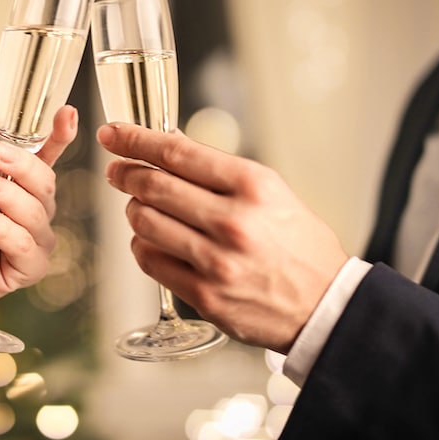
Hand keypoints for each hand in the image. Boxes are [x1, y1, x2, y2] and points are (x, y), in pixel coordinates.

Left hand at [0, 103, 77, 314]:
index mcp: (23, 184)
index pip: (48, 157)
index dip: (61, 135)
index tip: (66, 113)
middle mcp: (36, 209)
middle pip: (45, 182)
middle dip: (22, 166)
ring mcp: (36, 239)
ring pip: (37, 212)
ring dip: (8, 195)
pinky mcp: (28, 268)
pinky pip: (26, 245)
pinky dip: (4, 228)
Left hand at [96, 123, 348, 353]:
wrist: (325, 305)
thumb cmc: (298, 244)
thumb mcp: (271, 191)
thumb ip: (219, 172)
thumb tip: (169, 148)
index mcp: (252, 186)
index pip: (176, 152)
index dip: (135, 139)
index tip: (113, 134)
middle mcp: (233, 221)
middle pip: (153, 186)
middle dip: (125, 173)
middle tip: (115, 170)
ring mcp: (216, 261)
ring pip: (144, 222)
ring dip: (132, 209)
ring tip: (138, 206)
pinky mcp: (205, 295)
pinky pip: (150, 260)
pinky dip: (142, 244)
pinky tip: (150, 239)